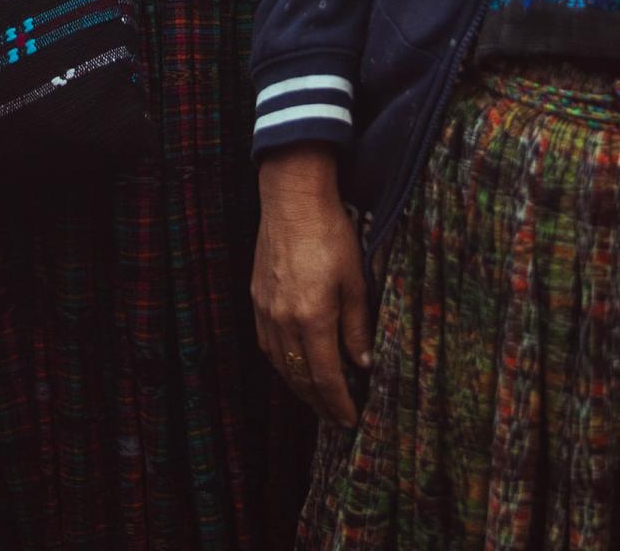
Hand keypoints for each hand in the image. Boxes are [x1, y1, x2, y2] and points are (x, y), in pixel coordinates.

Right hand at [252, 148, 372, 426]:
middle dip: (319, 403)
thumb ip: (358, 327)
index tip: (351, 420)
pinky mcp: (256, 298)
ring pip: (280, 364)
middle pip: (299, 378)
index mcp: (312, 319)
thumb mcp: (355, 281)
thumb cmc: (330, 235)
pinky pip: (267, 343)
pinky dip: (281, 363)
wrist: (292, 199)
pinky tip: (292, 364)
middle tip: (335, 418)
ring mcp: (265, 310)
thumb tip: (363, 364)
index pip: (325, 377)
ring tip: (317, 399)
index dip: (338, 403)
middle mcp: (283, 321)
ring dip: (298, 387)